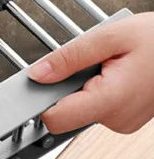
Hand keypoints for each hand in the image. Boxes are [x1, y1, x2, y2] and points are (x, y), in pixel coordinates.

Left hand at [28, 12, 153, 134]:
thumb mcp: (110, 37)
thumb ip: (68, 57)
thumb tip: (37, 73)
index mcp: (110, 101)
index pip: (54, 119)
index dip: (39, 100)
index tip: (33, 85)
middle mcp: (117, 119)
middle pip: (65, 111)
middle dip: (66, 84)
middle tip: (88, 60)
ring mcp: (124, 121)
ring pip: (81, 107)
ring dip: (84, 84)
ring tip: (108, 62)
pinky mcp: (126, 117)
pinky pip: (97, 105)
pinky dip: (97, 87)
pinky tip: (114, 70)